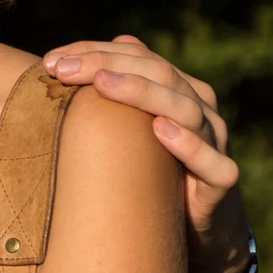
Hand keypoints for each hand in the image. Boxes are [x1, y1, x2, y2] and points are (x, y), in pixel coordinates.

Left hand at [41, 34, 250, 272]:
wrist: (198, 226)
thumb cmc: (153, 167)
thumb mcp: (129, 128)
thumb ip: (115, 89)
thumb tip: (106, 46)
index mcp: (176, 87)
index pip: (136, 56)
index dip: (93, 52)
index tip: (50, 61)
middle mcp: (198, 106)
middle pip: (158, 72)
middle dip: (106, 66)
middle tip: (64, 71)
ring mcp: (215, 140)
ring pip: (185, 108)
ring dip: (142, 93)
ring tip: (104, 85)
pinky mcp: (221, 180)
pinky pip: (213, 162)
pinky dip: (189, 145)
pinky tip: (161, 130)